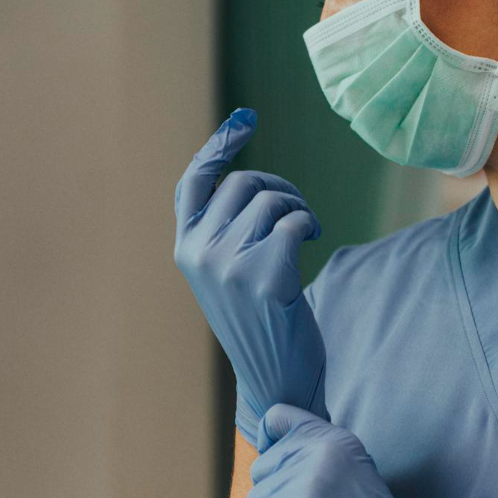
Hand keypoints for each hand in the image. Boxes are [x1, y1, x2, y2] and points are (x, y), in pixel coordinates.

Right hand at [173, 108, 327, 442]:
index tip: (245, 119)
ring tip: (304, 233)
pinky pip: (294, 221)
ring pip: (270, 200)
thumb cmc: (258, 321)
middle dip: (278, 188)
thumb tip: (245, 176)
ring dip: (297, 208)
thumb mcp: (226, 272)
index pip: (194, 183)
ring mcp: (229, 265)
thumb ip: (222, 230)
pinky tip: (312, 242)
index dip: (219, 147)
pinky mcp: (265, 276)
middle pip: (243, 184)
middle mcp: (200, 254)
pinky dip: (308, 224)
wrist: (276, 377)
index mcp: (185, 249)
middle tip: (297, 213)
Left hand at [242, 404, 464, 497]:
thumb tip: (264, 452)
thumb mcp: (350, 470)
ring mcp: (305, 484)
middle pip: (261, 468)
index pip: (277, 416)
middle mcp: (318, 452)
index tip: (277, 466)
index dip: (268, 440)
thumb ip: (312, 455)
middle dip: (275, 497)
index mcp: (333, 438)